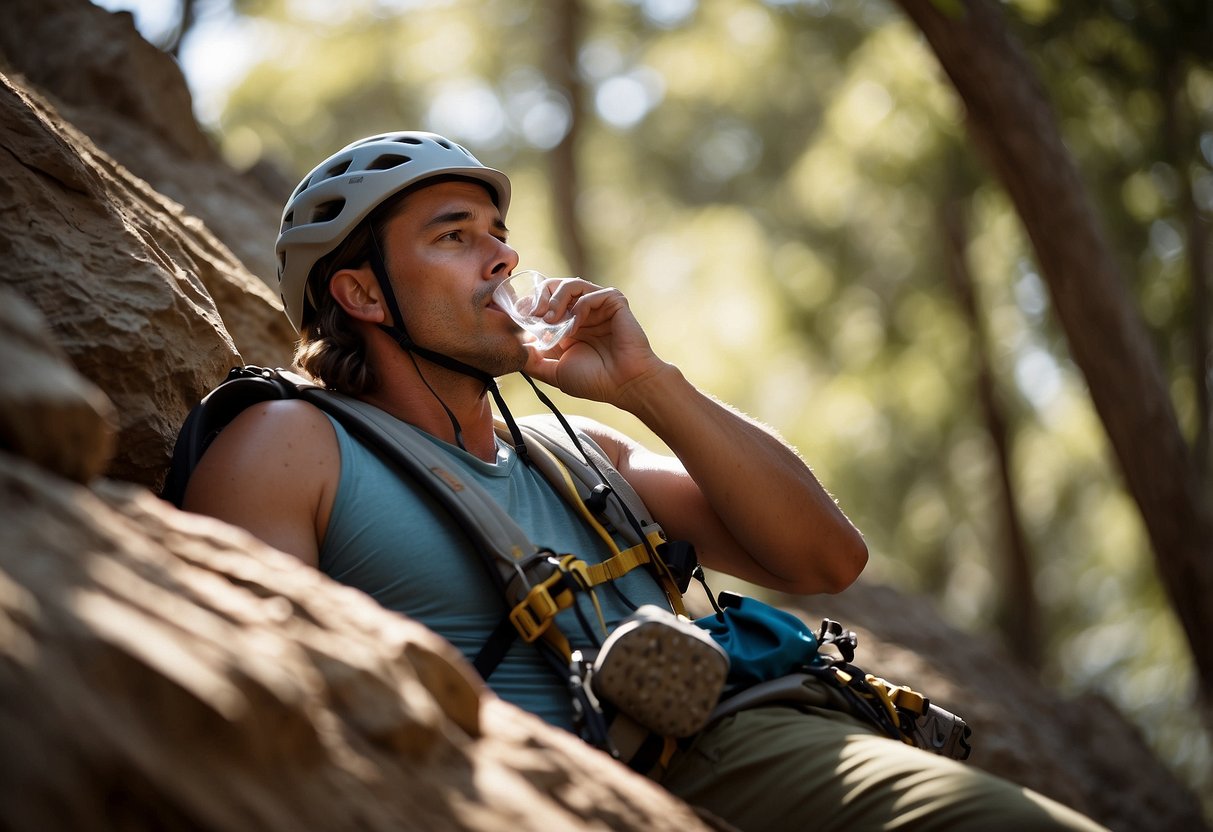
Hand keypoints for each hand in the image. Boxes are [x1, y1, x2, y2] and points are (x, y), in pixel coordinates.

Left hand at [521, 278, 669, 406]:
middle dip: (540, 296)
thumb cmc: (594, 381)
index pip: (545, 301)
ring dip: (555, 298)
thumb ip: (533, 361)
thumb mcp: (554, 372)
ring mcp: (598, 306)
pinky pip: (591, 294)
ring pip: (571, 284)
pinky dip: (579, 308)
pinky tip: (574, 327)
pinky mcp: (614, 302)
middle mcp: (583, 312)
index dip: (531, 303)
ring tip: (549, 318)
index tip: (519, 314)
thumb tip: (513, 349)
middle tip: (533, 313)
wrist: (624, 384)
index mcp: (569, 325)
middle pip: (555, 287)